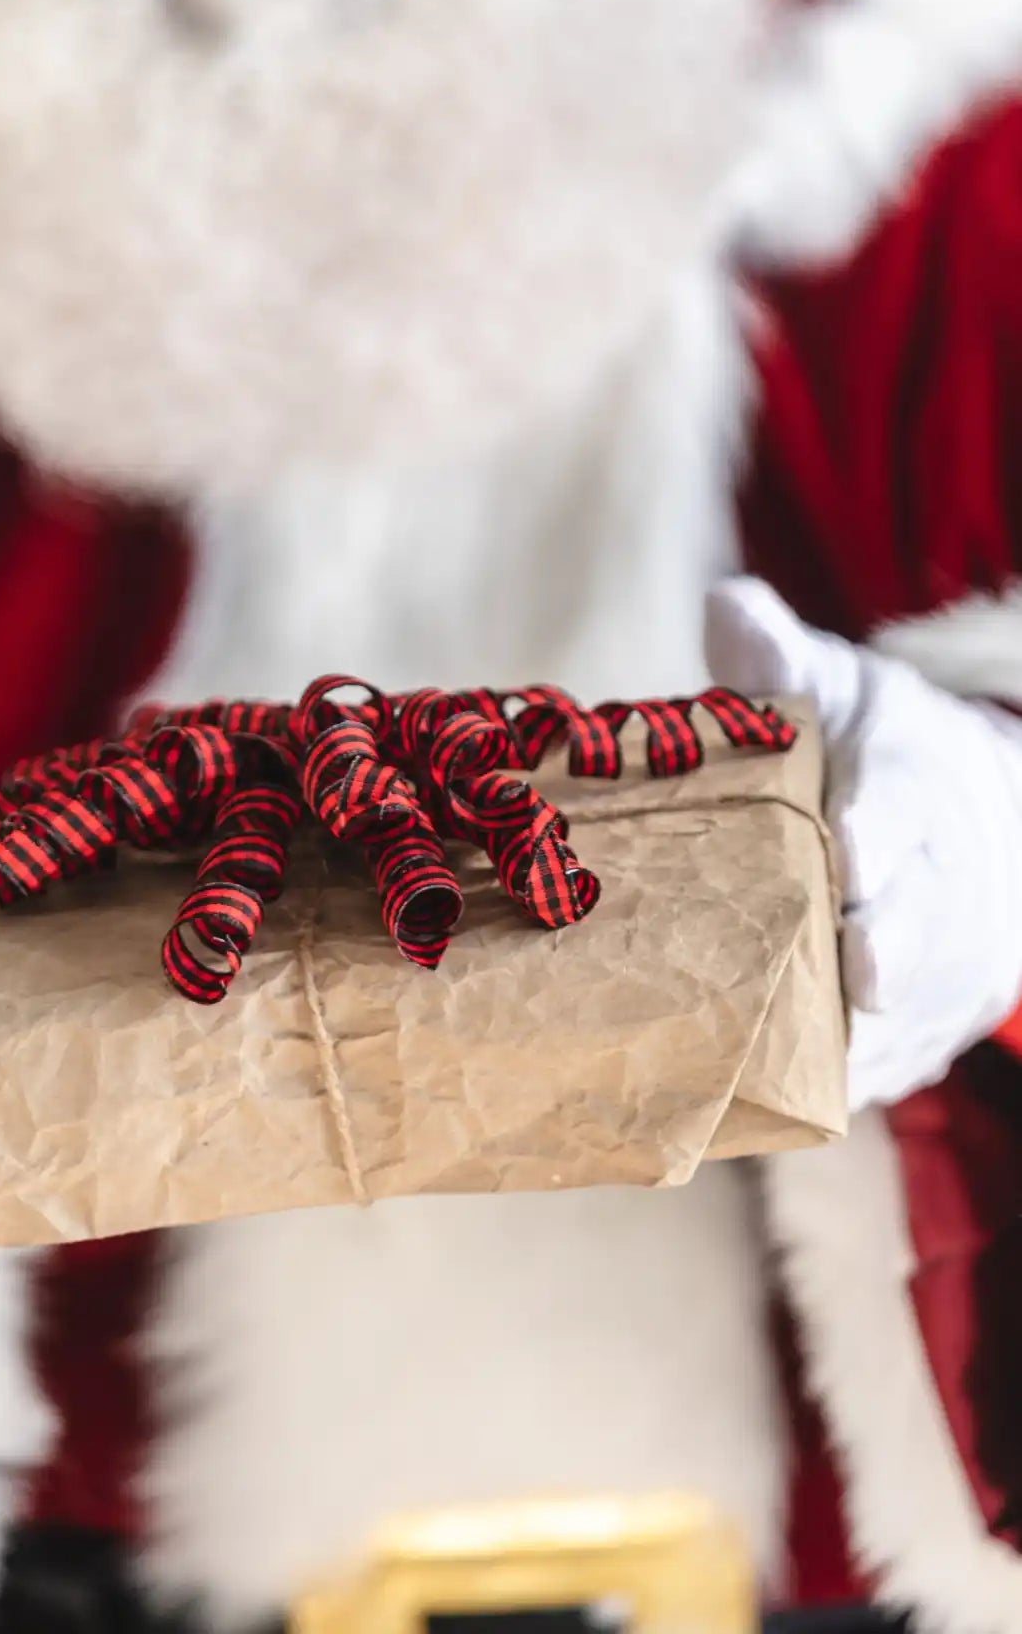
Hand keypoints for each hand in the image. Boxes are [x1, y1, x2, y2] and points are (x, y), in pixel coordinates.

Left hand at [706, 578, 1021, 1110]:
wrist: (982, 818)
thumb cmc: (876, 746)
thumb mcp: (840, 686)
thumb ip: (780, 656)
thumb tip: (727, 608)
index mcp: (920, 780)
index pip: (907, 799)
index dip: (883, 826)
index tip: (854, 847)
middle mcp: (950, 876)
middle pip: (923, 916)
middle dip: (892, 944)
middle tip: (853, 969)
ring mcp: (954, 957)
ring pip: (916, 1002)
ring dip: (866, 1031)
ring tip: (797, 1061)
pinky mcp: (938, 1020)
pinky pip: (902, 1061)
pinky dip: (856, 1081)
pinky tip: (789, 1101)